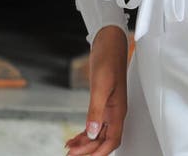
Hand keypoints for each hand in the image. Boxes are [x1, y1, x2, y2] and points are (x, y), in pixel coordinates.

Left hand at [65, 26, 128, 154]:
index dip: (99, 153)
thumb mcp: (100, 85)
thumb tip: (91, 133)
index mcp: (117, 110)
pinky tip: (74, 137)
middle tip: (71, 155)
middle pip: (103, 141)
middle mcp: (114, 111)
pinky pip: (94, 124)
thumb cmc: (108, 59)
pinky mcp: (101, 102)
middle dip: (88, 151)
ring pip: (98, 134)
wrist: (108, 43)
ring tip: (69, 149)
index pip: (111, 140)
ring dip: (85, 144)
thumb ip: (96, 110)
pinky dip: (84, 133)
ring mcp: (108, 107)